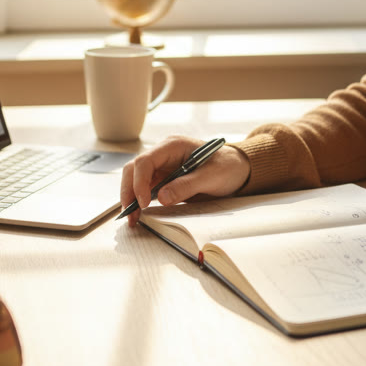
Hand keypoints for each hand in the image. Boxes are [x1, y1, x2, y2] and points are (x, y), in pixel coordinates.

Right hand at [119, 135, 250, 225]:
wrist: (237, 169)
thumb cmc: (226, 166)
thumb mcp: (211, 177)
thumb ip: (187, 186)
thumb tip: (162, 198)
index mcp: (173, 146)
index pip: (145, 161)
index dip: (140, 182)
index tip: (144, 203)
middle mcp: (163, 154)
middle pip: (134, 169)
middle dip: (129, 191)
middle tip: (131, 215)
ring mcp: (162, 166)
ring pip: (135, 179)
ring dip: (131, 198)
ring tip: (133, 219)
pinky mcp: (164, 179)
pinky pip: (145, 189)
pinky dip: (140, 201)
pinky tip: (140, 214)